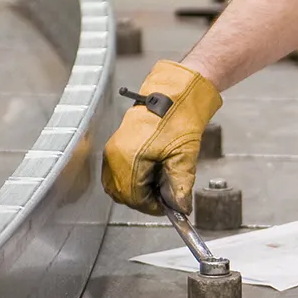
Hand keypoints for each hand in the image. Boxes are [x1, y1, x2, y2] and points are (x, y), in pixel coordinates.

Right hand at [100, 60, 220, 214]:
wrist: (174, 91)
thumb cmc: (179, 115)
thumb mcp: (184, 154)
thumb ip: (180, 184)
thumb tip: (179, 206)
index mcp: (129, 158)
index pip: (135, 197)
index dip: (153, 206)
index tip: (168, 206)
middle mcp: (115, 155)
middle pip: (123, 194)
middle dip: (144, 199)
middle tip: (164, 195)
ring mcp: (113, 149)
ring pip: (117, 185)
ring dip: (136, 190)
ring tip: (158, 181)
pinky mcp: (115, 144)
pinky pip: (115, 172)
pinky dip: (130, 178)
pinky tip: (150, 171)